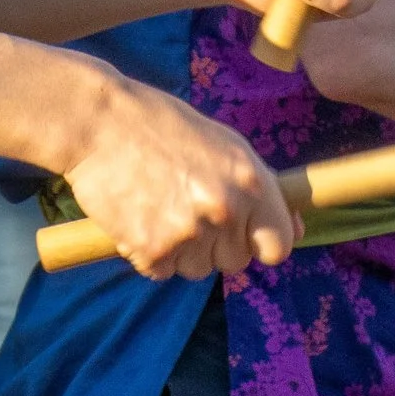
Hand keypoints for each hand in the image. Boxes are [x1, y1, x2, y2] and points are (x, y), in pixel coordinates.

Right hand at [62, 76, 297, 277]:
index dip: (261, 242)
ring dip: (181, 250)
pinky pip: (161, 272)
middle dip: (216, 244)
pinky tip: (137, 216)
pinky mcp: (151, 251)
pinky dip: (148, 253)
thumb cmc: (162, 127)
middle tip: (187, 207)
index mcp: (250, 181)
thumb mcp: (224, 144)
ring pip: (198, 270)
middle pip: (235, 262)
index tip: (244, 235)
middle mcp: (225, 210)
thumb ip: (258, 186)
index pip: (279, 246)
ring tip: (158, 206)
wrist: (98, 123)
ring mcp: (188, 233)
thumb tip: (296, 224)